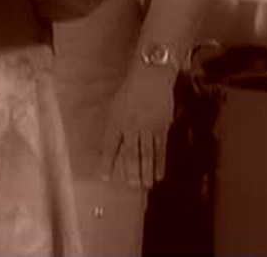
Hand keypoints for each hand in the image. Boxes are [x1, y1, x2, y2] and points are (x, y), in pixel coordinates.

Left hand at [100, 64, 176, 188]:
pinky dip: (160, 163)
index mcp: (115, 121)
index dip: (107, 162)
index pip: (110, 145)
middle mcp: (131, 126)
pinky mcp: (161, 128)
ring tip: (145, 185)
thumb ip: (111, 126)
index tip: (104, 177)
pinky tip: (159, 174)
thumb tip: (109, 146)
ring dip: (146, 170)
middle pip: (130, 152)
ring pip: (146, 153)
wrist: (150, 78)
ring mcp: (147, 128)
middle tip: (131, 186)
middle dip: (130, 170)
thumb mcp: (113, 107)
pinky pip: (160, 149)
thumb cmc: (128, 92)